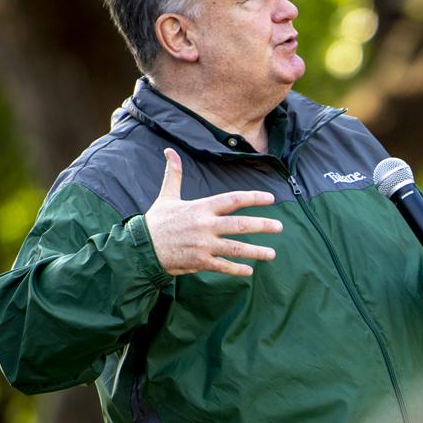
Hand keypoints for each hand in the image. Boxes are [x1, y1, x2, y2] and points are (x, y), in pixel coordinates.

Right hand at [145, 149, 281, 276]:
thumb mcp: (166, 196)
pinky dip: (237, 269)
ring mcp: (204, 245)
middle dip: (262, 225)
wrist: (142, 247)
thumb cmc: (156, 221)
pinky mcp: (200, 262)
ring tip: (272, 253)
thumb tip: (170, 151)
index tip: (270, 198)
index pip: (232, 199)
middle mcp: (205, 226)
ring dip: (256, 251)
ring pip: (236, 248)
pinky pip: (223, 266)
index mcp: (200, 208)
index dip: (253, 198)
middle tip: (280, 227)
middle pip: (240, 224)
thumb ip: (174, 175)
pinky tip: (250, 270)